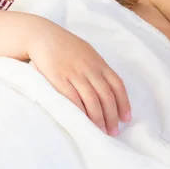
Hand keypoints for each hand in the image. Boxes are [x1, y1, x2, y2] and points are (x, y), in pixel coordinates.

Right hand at [26, 20, 130, 136]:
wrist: (43, 36)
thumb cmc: (65, 46)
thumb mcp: (87, 53)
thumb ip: (97, 68)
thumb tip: (108, 86)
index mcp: (99, 63)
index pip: (117, 85)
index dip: (124, 103)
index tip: (126, 118)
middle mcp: (90, 69)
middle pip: (106, 96)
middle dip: (112, 116)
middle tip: (114, 132)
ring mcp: (75, 74)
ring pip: (92, 100)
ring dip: (99, 118)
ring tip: (101, 132)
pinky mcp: (59, 79)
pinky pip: (73, 99)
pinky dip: (81, 113)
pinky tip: (84, 123)